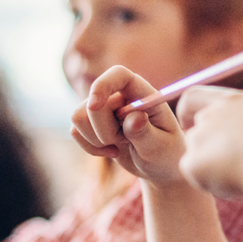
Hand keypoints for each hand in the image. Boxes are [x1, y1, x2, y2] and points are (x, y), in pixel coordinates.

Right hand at [70, 65, 188, 185]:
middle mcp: (121, 95)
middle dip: (104, 132)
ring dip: (96, 140)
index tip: (95, 105)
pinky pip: (75, 130)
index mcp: (142, 93)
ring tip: (119, 146)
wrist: (159, 167)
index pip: (118, 74)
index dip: (102, 85)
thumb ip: (146, 133)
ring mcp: (105, 108)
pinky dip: (90, 147)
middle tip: (125, 142)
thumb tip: (133, 117)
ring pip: (79, 117)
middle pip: (93, 105)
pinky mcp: (92, 122)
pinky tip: (111, 151)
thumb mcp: (161, 147)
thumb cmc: (167, 154)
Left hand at [175, 62, 242, 197]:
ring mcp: (199, 142)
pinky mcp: (194, 167)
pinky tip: (241, 189)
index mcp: (233, 100)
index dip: (191, 112)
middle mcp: (210, 117)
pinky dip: (214, 185)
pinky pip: (197, 178)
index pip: (192, 98)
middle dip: (211, 148)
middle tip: (240, 163)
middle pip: (194, 132)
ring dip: (214, 169)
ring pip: (196, 158)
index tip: (206, 126)